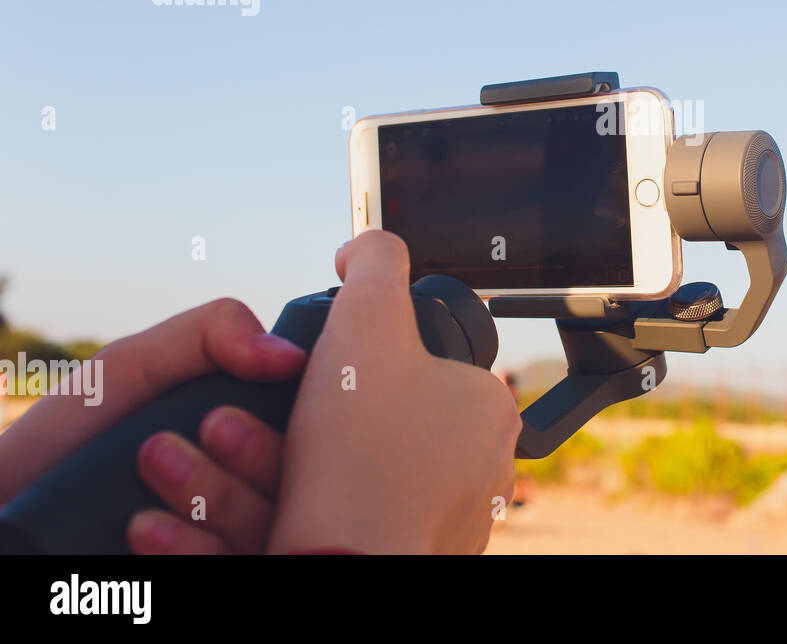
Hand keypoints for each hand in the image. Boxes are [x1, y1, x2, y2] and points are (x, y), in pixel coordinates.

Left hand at [0, 298, 305, 551]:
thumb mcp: (130, 370)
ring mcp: (228, 546)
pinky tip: (142, 527)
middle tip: (212, 425)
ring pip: (267, 530)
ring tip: (154, 461)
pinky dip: (191, 548)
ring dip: (218, 493)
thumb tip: (291, 356)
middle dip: (259, 451)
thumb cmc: (63, 447)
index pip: (315, 431)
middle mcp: (252, 499)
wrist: (4, 517)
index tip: (271, 382)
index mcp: (250, 443)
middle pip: (303, 485)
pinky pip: (228, 572)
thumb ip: (207, 335)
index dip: (308, 410)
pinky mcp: (202, 581)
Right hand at [266, 230, 520, 553]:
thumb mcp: (366, 320)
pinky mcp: (416, 556)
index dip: (365, 354)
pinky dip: (322, 507)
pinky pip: (362, 518)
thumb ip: (375, 265)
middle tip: (285, 415)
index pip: (426, 358)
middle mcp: (487, 467)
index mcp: (491, 407)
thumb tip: (369, 246)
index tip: (326, 369)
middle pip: (393, 416)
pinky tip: (290, 501)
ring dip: (317, 459)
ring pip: (374, 470)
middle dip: (331, 411)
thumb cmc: (360, 454)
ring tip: (266, 455)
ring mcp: (456, 519)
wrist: (341, 568)